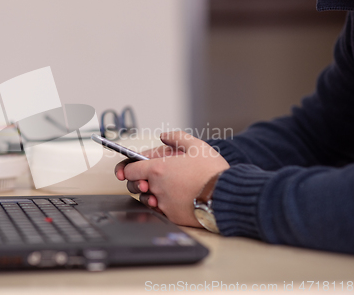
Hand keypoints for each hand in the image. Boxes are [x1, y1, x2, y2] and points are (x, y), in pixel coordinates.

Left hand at [115, 131, 229, 226]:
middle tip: (148, 179)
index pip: (129, 170)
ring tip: (166, 188)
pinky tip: (175, 199)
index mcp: (158, 169)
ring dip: (151, 194)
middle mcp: (157, 187)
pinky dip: (165, 205)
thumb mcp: (196, 145)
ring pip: (148, 200)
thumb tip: (164, 137)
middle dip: (139, 182)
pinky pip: (161, 211)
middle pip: (135, 187)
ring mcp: (164, 204)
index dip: (127, 169)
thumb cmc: (212, 170)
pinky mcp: (173, 217)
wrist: (227, 195)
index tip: (127, 170)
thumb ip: (176, 138)